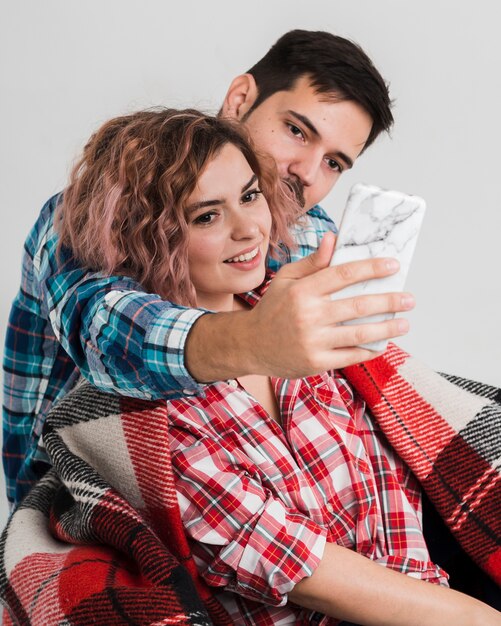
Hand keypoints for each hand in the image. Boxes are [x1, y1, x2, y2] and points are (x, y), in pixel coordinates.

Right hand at [244, 231, 413, 376]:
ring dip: (387, 328)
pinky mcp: (316, 362)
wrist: (251, 345)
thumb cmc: (272, 309)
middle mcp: (308, 316)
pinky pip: (350, 356)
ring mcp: (313, 341)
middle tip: (409, 298)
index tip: (393, 265)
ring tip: (404, 323)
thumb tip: (334, 239)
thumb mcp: (286, 280)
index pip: (343, 274)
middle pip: (358, 306)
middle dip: (389, 301)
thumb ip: (313, 262)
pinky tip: (383, 343)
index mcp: (302, 291)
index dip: (371, 268)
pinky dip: (370, 349)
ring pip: (359, 334)